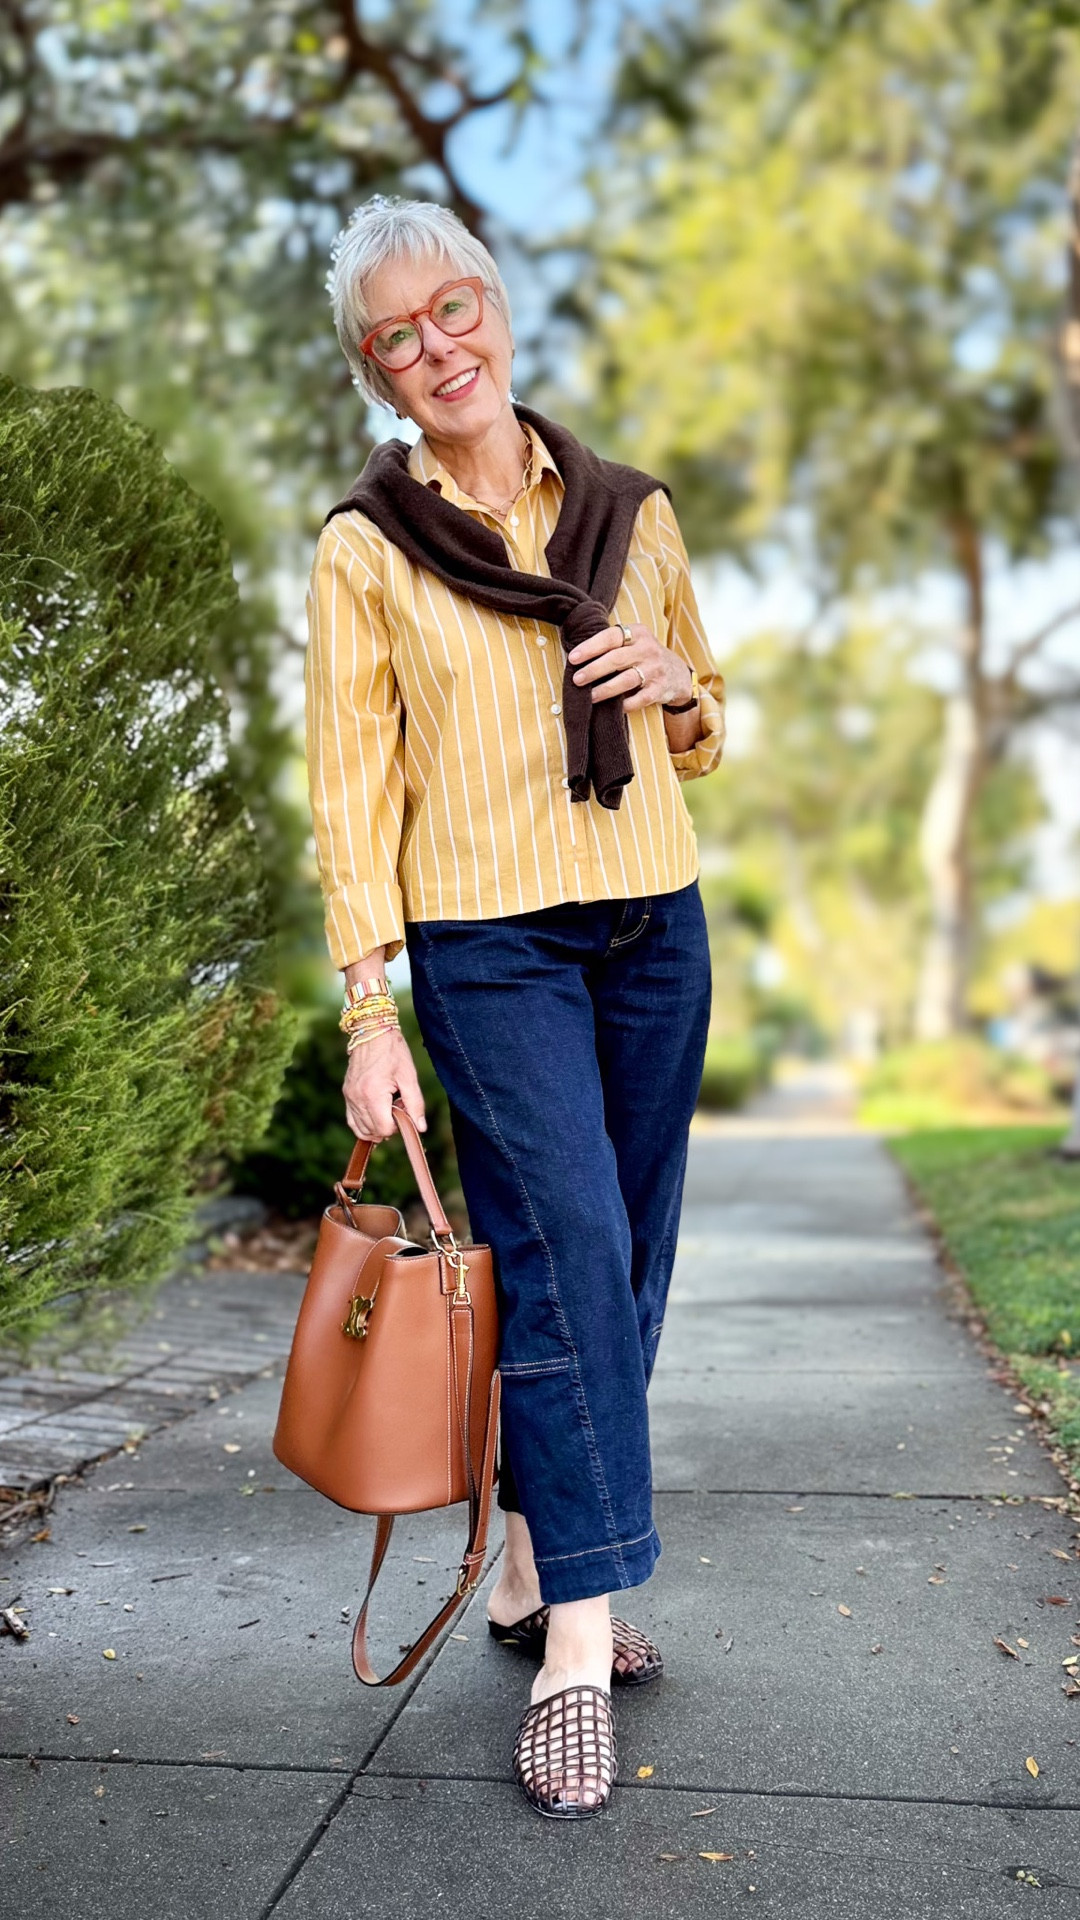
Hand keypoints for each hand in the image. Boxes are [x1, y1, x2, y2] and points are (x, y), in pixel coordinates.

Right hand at [343, 1026, 426, 1142]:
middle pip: (373, 1131)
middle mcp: (357, 1098)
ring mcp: (349, 1096)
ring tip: (387, 1109)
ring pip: (360, 1128)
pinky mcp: (346, 1093)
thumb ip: (415, 1104)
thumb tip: (420, 1128)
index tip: (404, 1109)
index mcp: (373, 1094)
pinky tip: (375, 1118)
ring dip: (376, 1127)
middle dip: (388, 1125)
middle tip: (397, 1106)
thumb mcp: (409, 1076)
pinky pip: (351, 1120)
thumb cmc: (393, 1051)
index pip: (385, 1128)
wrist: (372, 1031)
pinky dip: (363, 1125)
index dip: (398, 1126)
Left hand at [566, 623, 692, 711]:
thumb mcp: (634, 642)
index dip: (590, 647)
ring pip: (626, 680)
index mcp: (638, 633)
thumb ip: (612, 645)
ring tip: (589, 696)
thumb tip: (577, 657)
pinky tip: (613, 708)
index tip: (573, 658)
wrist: (678, 673)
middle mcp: (648, 649)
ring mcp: (655, 670)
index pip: (610, 637)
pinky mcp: (659, 689)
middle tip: (577, 679)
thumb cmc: (644, 656)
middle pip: (616, 659)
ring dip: (605, 689)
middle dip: (594, 670)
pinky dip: (625, 705)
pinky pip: (639, 699)